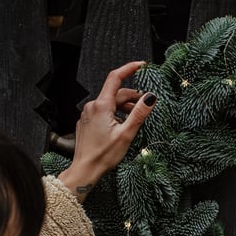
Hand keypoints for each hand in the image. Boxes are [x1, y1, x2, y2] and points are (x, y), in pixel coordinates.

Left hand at [58, 61, 156, 202]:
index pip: (115, 78)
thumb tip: (150, 97)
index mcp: (101, 106)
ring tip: (135, 120)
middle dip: (132, 97)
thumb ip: (139, 114)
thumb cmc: (104, 155)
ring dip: (124, 108)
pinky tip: (121, 126)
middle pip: (116, 94)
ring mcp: (88, 114)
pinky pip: (103, 112)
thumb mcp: (127, 134)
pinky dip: (115, 114)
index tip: (140, 65)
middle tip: (145, 106)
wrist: (85, 169)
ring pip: (110, 104)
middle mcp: (92, 106)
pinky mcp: (87, 122)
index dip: (129, 69)